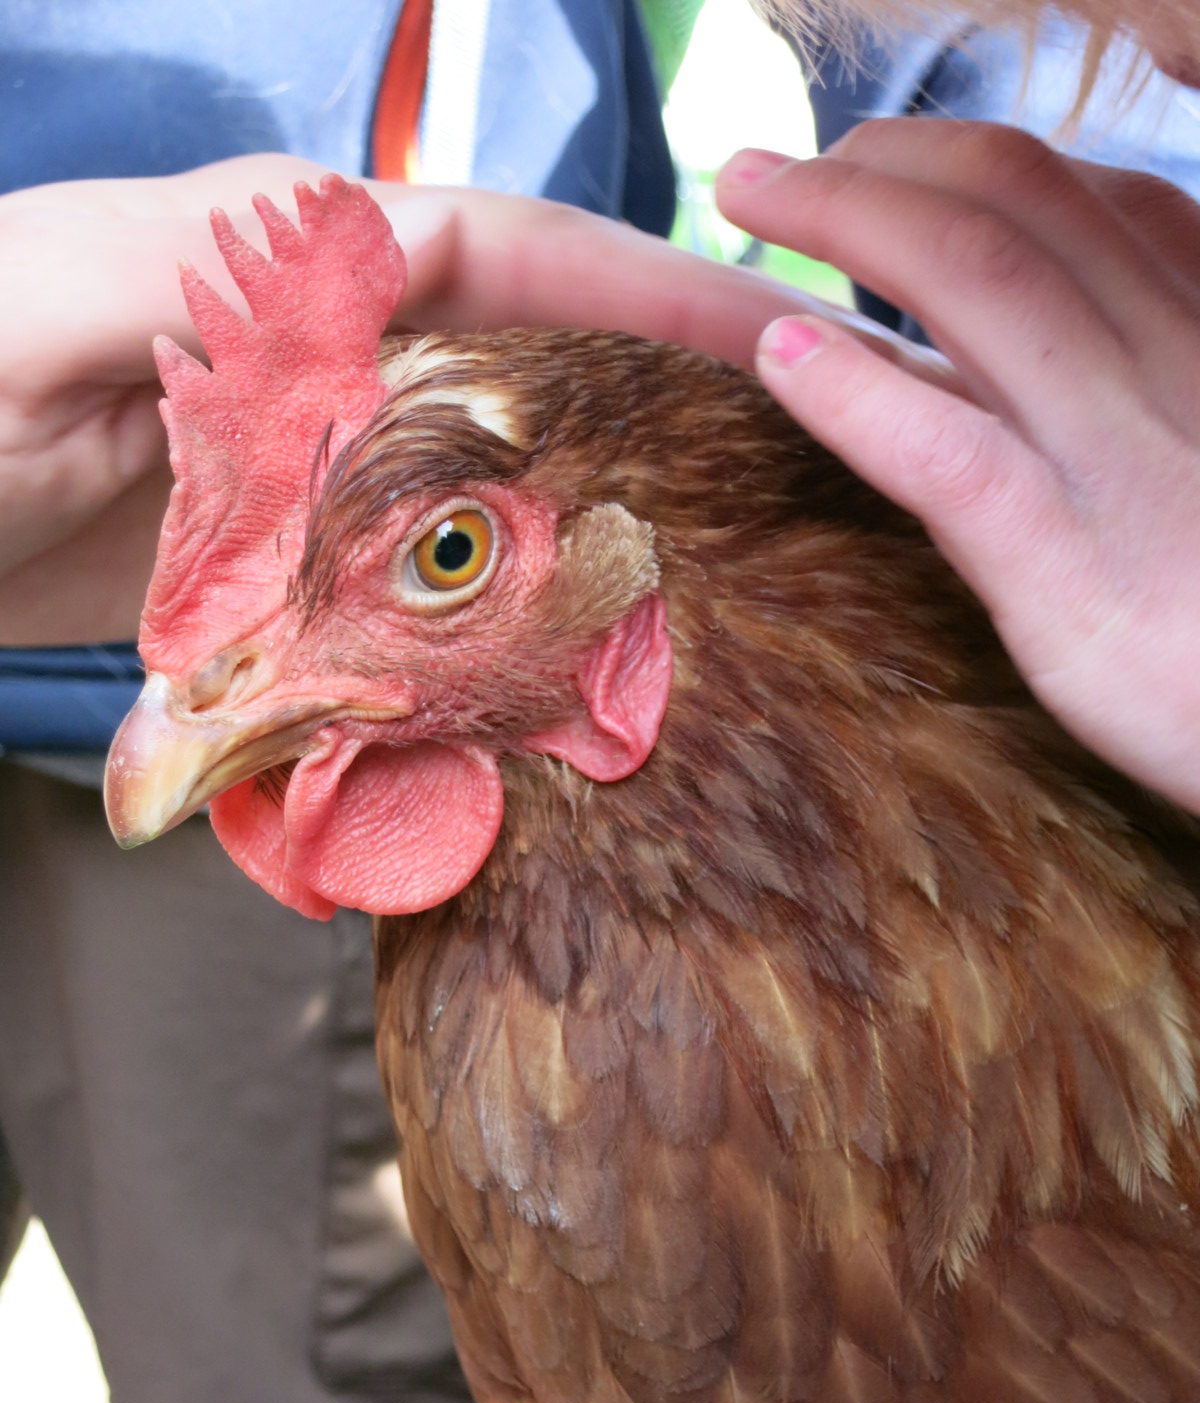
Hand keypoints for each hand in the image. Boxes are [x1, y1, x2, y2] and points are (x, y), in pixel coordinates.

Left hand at [0, 159, 843, 645]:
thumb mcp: (32, 307)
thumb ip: (200, 273)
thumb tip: (385, 260)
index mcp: (267, 263)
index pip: (499, 252)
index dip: (641, 287)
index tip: (767, 336)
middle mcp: (299, 358)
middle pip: (515, 366)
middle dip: (645, 411)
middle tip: (775, 482)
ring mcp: (282, 468)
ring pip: (468, 488)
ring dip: (571, 532)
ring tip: (690, 586)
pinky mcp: (250, 567)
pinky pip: (391, 590)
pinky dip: (463, 628)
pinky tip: (522, 668)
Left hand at [717, 121, 1199, 813]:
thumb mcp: (1189, 458)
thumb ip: (1097, 398)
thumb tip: (964, 368)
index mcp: (1193, 334)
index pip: (1079, 200)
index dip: (955, 161)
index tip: (867, 163)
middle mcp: (1163, 363)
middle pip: (1013, 201)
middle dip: (876, 161)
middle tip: (763, 172)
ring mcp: (1116, 457)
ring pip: (977, 278)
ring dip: (844, 217)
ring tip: (746, 196)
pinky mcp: (1070, 568)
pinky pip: (954, 456)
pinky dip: (857, 394)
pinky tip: (782, 353)